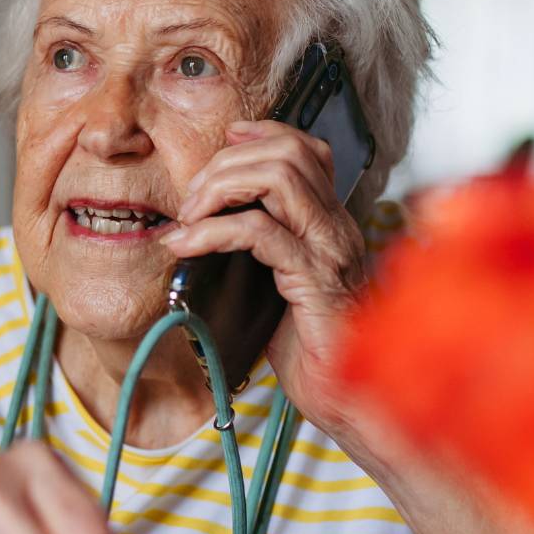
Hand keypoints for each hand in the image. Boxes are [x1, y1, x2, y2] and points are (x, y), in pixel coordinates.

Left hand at [160, 119, 367, 434]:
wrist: (346, 400)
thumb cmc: (309, 347)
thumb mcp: (278, 284)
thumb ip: (258, 249)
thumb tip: (202, 225)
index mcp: (329, 222)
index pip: (307, 148)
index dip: (262, 134)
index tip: (223, 143)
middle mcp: (336, 226)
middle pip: (287, 152)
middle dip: (226, 163)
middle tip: (190, 199)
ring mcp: (330, 250)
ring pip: (278, 177)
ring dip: (219, 187)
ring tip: (188, 218)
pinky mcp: (315, 280)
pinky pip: (260, 232)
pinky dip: (213, 231)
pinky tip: (187, 246)